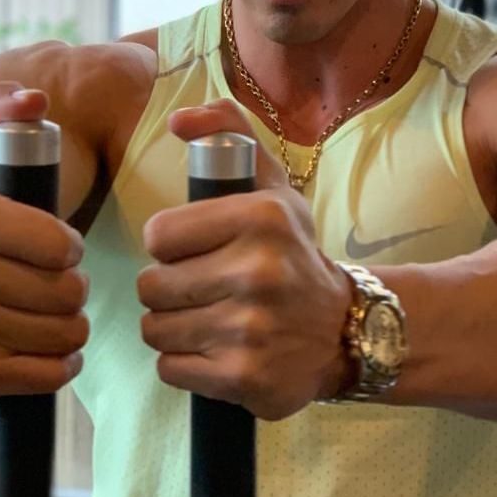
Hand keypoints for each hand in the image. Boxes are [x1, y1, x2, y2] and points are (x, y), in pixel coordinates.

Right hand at [0, 82, 88, 401]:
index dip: (70, 246)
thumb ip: (6, 125)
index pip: (60, 244)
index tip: (59, 245)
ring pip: (64, 333)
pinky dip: (59, 364)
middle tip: (55, 282)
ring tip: (50, 312)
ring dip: (70, 324)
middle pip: (66, 291)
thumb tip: (31, 97)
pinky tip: (44, 346)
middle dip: (72, 287)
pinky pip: (48, 375)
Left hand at [137, 99, 352, 419]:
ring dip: (174, 327)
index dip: (170, 245)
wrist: (344, 332)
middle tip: (202, 289)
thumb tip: (177, 119)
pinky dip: (185, 364)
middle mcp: (260, 272)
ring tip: (209, 318)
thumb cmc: (292, 254)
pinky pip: (170, 368)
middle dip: (168, 289)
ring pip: (155, 329)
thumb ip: (228, 132)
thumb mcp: (271, 185)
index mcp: (263, 218)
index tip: (197, 250)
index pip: (158, 235)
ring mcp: (252, 329)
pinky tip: (216, 350)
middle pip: (151, 286)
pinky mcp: (244, 377)